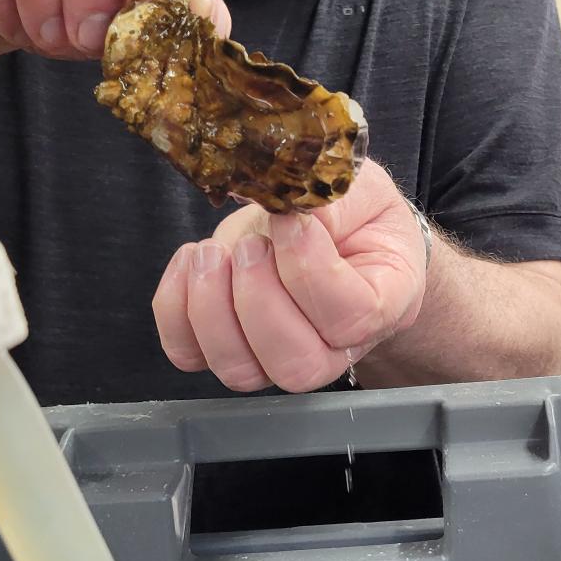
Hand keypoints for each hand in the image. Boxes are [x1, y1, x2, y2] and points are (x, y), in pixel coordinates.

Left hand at [152, 159, 430, 392]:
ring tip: (213, 252)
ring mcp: (276, 357)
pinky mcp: (227, 347)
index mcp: (384, 306)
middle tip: (250, 244)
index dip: (311, 270)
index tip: (290, 220)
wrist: (331, 231)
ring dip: (212, 307)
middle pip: (295, 365)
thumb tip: (283, 209)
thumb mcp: (359, 189)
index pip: (351, 318)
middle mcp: (334, 349)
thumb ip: (330, 199)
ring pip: (239, 370)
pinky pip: (188, 353)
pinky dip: (176, 307)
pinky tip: (191, 260)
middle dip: (258, 300)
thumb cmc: (355, 212)